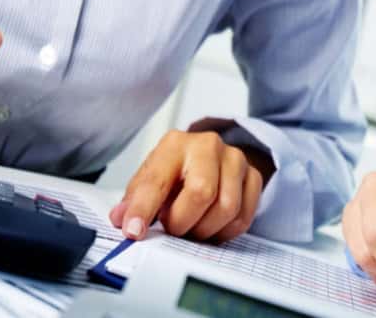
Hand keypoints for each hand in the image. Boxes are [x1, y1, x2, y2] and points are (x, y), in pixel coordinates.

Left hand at [109, 129, 271, 242]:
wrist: (208, 157)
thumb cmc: (176, 171)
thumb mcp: (150, 179)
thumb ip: (135, 200)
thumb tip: (121, 219)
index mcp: (174, 145)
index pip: (157, 180)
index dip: (143, 210)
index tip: (134, 231)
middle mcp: (207, 146)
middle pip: (202, 193)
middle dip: (183, 222)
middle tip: (173, 227)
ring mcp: (234, 159)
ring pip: (226, 208)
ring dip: (205, 229)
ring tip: (192, 225)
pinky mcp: (253, 176)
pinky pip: (243, 216)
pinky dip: (224, 231)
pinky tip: (211, 225)